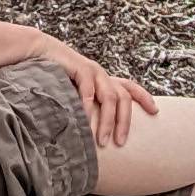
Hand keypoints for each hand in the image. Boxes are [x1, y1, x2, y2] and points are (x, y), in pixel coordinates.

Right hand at [43, 40, 159, 149]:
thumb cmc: (54, 77)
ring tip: (103, 141)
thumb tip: (89, 136)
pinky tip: (85, 122)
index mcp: (104, 81)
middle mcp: (103, 75)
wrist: (38, 52)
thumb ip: (83, 108)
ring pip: (110, 98)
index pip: (130, 88)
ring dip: (107, 121)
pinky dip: (88, 107)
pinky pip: (89, 91)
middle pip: (124, 98)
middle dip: (125, 122)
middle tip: (120, 143)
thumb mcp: (74, 93)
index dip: (144, 98)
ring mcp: (93, 71)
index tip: (156, 111)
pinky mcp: (80, 69)